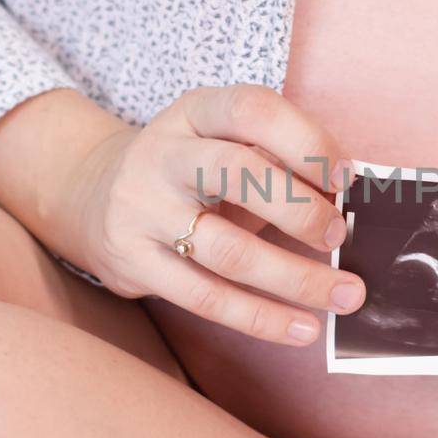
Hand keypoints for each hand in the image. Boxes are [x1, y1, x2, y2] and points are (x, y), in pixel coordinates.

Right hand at [48, 84, 365, 344]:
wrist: (92, 196)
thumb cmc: (188, 172)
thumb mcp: (220, 144)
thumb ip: (273, 162)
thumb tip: (344, 203)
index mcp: (194, 112)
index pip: (252, 109)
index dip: (305, 141)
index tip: (345, 177)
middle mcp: (162, 155)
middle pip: (236, 174)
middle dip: (299, 209)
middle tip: (339, 235)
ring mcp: (142, 209)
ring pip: (226, 251)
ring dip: (295, 278)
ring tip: (345, 295)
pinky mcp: (133, 262)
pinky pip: (205, 297)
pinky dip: (261, 318)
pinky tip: (302, 328)